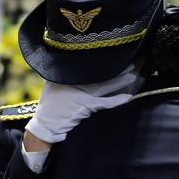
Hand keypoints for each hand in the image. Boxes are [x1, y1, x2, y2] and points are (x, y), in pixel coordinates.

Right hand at [25, 63, 142, 142]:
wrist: (45, 124)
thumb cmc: (48, 105)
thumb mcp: (51, 84)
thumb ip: (61, 74)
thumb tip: (68, 62)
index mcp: (69, 75)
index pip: (90, 67)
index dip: (102, 62)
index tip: (113, 54)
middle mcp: (77, 82)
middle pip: (100, 73)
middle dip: (116, 67)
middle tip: (129, 59)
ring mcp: (82, 94)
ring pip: (106, 85)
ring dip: (120, 80)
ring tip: (133, 74)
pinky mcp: (86, 106)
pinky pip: (105, 103)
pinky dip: (116, 100)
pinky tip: (128, 97)